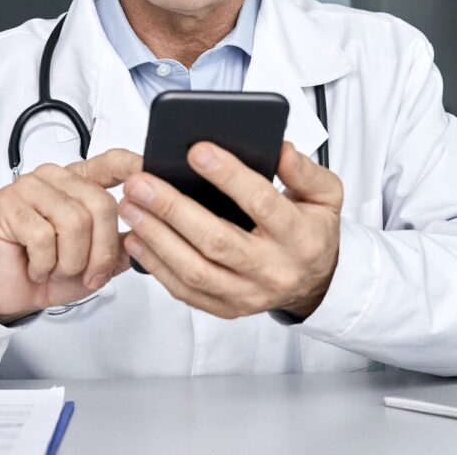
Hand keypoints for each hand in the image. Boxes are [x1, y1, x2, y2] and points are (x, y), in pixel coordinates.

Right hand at [0, 148, 142, 323]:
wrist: (12, 294)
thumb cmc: (51, 272)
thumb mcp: (98, 262)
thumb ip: (123, 243)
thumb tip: (150, 230)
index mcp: (79, 182)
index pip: (112, 163)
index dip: (134, 168)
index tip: (154, 179)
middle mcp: (55, 178)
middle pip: (100, 203)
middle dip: (100, 251)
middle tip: (88, 274)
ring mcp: (29, 187)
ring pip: (73, 221)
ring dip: (70, 262)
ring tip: (56, 270)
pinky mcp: (6, 204)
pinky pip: (42, 236)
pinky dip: (44, 264)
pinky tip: (36, 267)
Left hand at [119, 142, 341, 319]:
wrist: (316, 281)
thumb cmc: (312, 230)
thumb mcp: (325, 195)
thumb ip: (304, 171)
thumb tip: (279, 148)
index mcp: (300, 237)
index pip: (262, 203)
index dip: (229, 176)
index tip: (197, 150)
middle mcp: (273, 270)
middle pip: (217, 241)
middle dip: (173, 209)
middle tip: (141, 182)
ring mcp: (247, 294)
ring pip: (195, 270)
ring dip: (156, 237)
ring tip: (131, 206)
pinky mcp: (227, 308)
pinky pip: (185, 292)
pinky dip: (156, 265)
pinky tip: (136, 238)